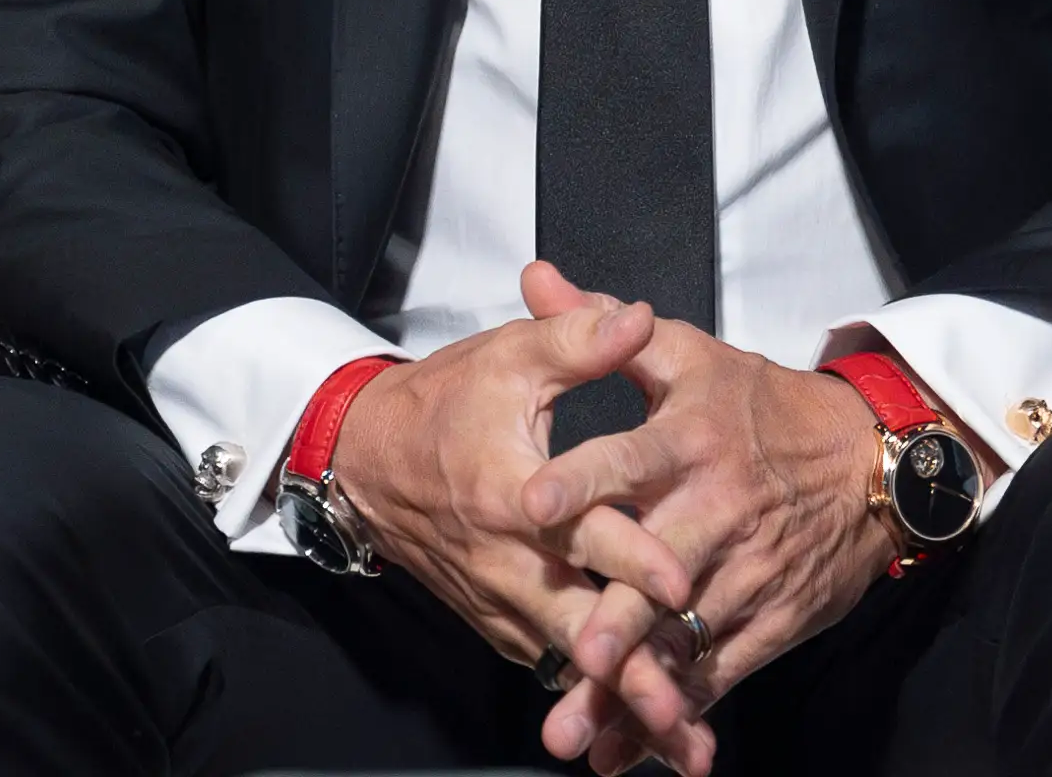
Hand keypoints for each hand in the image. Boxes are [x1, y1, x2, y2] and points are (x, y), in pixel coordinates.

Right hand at [327, 289, 696, 699]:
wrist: (365, 458)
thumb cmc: (444, 403)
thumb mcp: (508, 357)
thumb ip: (578, 339)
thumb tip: (640, 317)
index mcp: (511, 494)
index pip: (581, 531)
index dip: (632, 556)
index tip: (680, 583)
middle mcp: (506, 562)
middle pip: (579, 627)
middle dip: (633, 673)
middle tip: (685, 710)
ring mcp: (500, 600)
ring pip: (567, 662)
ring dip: (620, 700)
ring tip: (680, 739)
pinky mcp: (497, 620)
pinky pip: (549, 664)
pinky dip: (591, 696)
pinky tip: (639, 726)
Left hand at [519, 270, 931, 776]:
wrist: (869, 460)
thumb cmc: (761, 405)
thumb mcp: (689, 354)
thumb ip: (600, 324)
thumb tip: (534, 277)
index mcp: (694, 439)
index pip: (630, 457)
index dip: (583, 480)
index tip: (531, 502)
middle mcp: (719, 509)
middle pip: (660, 570)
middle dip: (618, 618)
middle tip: (573, 657)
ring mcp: (746, 573)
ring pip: (684, 636)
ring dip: (633, 688)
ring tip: (577, 732)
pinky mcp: (768, 621)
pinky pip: (717, 674)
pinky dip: (675, 714)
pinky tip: (628, 753)